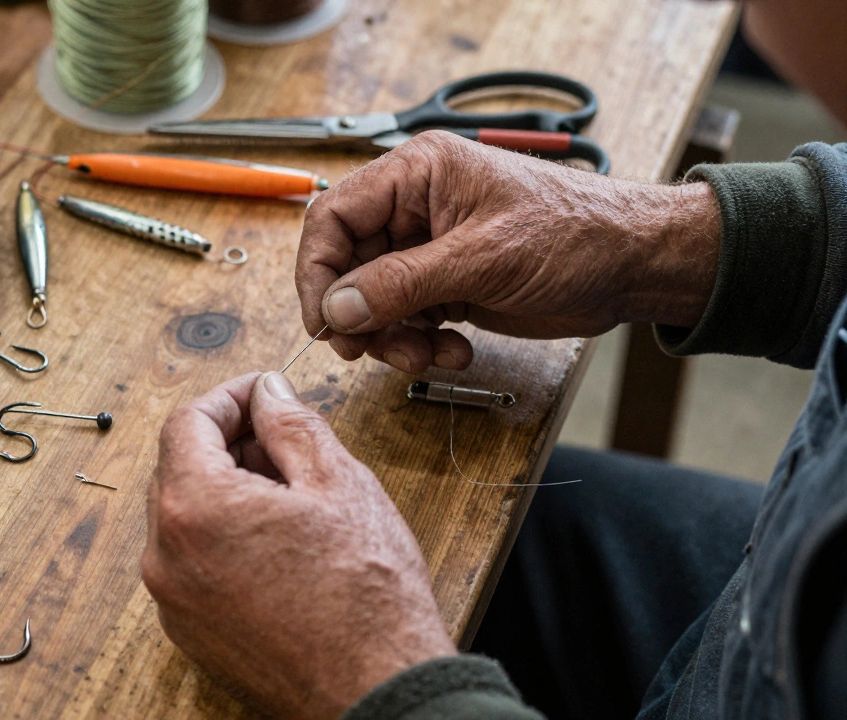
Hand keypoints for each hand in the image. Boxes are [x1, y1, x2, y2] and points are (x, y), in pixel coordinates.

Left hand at [142, 372, 454, 718]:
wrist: (379, 690)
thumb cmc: (366, 595)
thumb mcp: (337, 482)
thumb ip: (291, 423)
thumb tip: (268, 392)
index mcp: (194, 508)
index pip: (187, 422)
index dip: (229, 397)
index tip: (264, 394)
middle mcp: (166, 557)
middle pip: (179, 468)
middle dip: (228, 441)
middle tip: (284, 436)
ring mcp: (174, 601)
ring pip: (185, 516)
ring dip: (227, 488)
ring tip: (291, 491)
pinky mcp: (191, 632)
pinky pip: (193, 562)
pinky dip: (224, 536)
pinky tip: (278, 539)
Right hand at [295, 130, 720, 373]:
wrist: (634, 266)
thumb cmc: (575, 234)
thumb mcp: (482, 259)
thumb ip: (402, 284)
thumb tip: (337, 307)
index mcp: (416, 174)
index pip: (333, 217)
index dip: (317, 271)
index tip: (323, 320)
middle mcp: (415, 208)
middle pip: (346, 266)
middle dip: (358, 314)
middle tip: (371, 350)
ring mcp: (430, 249)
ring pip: (372, 301)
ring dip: (391, 338)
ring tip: (425, 355)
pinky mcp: (447, 284)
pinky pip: (406, 320)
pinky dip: (420, 344)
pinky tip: (455, 350)